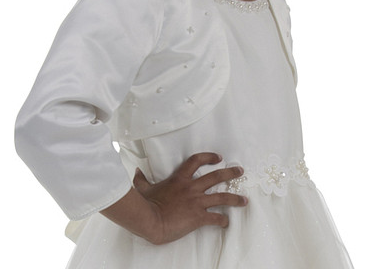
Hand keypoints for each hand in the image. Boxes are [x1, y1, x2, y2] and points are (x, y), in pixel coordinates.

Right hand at [133, 152, 247, 244]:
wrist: (151, 221)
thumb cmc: (147, 205)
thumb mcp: (143, 188)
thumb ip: (141, 179)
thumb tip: (135, 171)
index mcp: (180, 178)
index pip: (196, 161)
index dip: (209, 157)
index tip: (218, 157)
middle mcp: (192, 187)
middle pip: (216, 176)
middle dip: (230, 173)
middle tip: (240, 171)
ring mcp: (197, 201)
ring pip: (222, 196)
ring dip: (235, 198)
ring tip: (245, 200)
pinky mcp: (199, 216)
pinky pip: (215, 218)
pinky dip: (223, 220)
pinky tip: (227, 223)